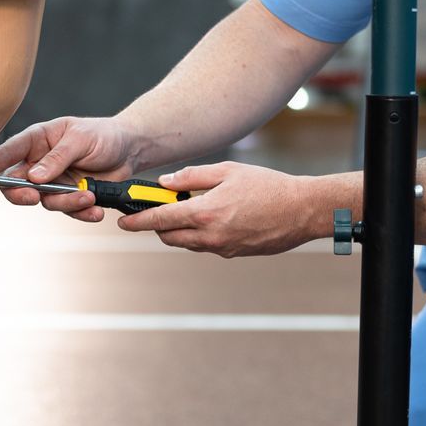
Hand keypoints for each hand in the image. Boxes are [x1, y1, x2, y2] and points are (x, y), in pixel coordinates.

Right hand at [0, 117, 137, 223]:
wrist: (130, 149)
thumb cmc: (103, 135)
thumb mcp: (80, 139)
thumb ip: (57, 157)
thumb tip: (34, 176)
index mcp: (37, 141)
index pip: (7, 154)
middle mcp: (41, 163)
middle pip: (18, 185)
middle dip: (25, 194)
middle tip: (35, 196)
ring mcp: (55, 182)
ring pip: (45, 202)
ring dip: (66, 203)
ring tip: (88, 196)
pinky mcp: (70, 197)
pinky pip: (68, 211)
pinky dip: (82, 213)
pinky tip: (94, 208)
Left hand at [116, 162, 321, 257]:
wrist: (302, 210)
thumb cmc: (268, 186)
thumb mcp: (228, 171)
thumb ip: (193, 176)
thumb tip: (166, 182)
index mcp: (205, 212)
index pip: (160, 220)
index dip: (137, 221)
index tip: (123, 221)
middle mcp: (211, 235)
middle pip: (168, 237)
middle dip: (157, 226)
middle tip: (158, 211)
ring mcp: (222, 248)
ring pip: (186, 244)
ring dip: (179, 231)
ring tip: (186, 212)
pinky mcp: (233, 254)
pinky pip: (206, 247)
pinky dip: (199, 235)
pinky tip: (210, 220)